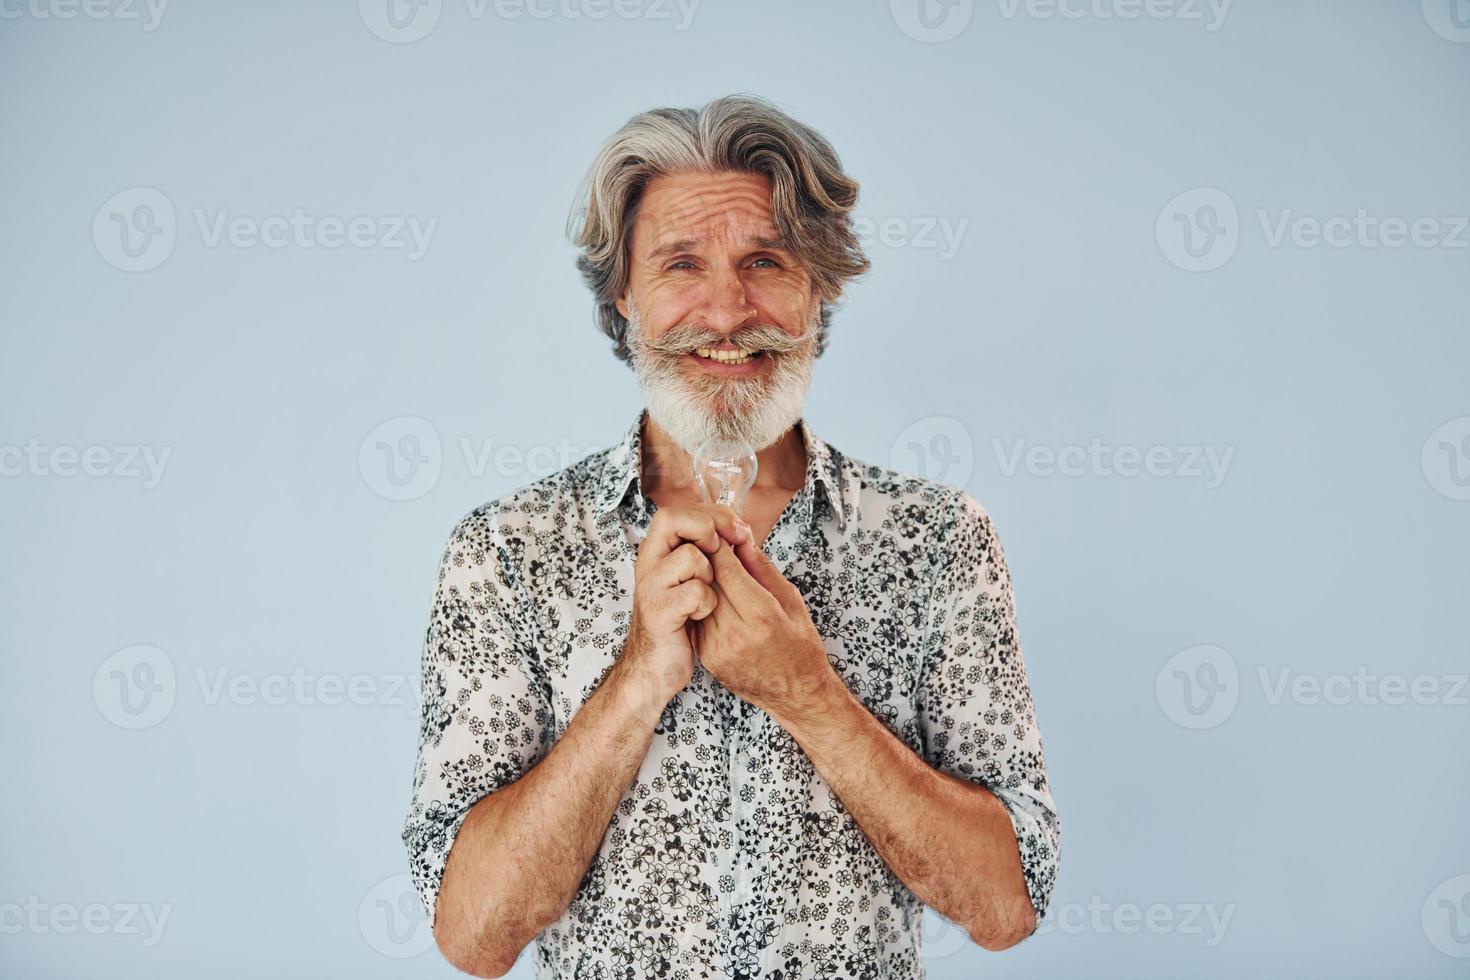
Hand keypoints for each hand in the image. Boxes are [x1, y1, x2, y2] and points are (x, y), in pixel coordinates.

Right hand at [619, 503, 751, 707]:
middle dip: (708, 530)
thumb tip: (741, 530)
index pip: (677, 510)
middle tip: (723, 552)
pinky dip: (707, 603)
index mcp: (657, 551)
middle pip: (671, 519)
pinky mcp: (658, 611)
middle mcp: (647, 562)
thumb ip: (709, 553)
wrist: (654, 667)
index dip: (712, 513)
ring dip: (709, 574)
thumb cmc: (681, 621)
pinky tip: (700, 615)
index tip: (738, 531)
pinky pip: (695, 591)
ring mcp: (650, 585)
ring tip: (704, 595)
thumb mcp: (693, 580)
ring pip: (689, 556)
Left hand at [694, 532, 835, 718]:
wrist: (795, 694)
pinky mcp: (707, 658)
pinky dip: (702, 603)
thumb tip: (741, 539)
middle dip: (708, 559)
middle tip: (710, 544)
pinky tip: (712, 596)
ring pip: (698, 599)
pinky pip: (698, 619)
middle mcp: (735, 634)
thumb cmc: (800, 644)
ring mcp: (717, 649)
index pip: (725, 569)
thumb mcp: (791, 600)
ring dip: (702, 580)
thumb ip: (762, 569)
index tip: (721, 534)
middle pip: (707, 581)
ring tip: (711, 568)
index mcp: (761, 616)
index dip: (719, 546)